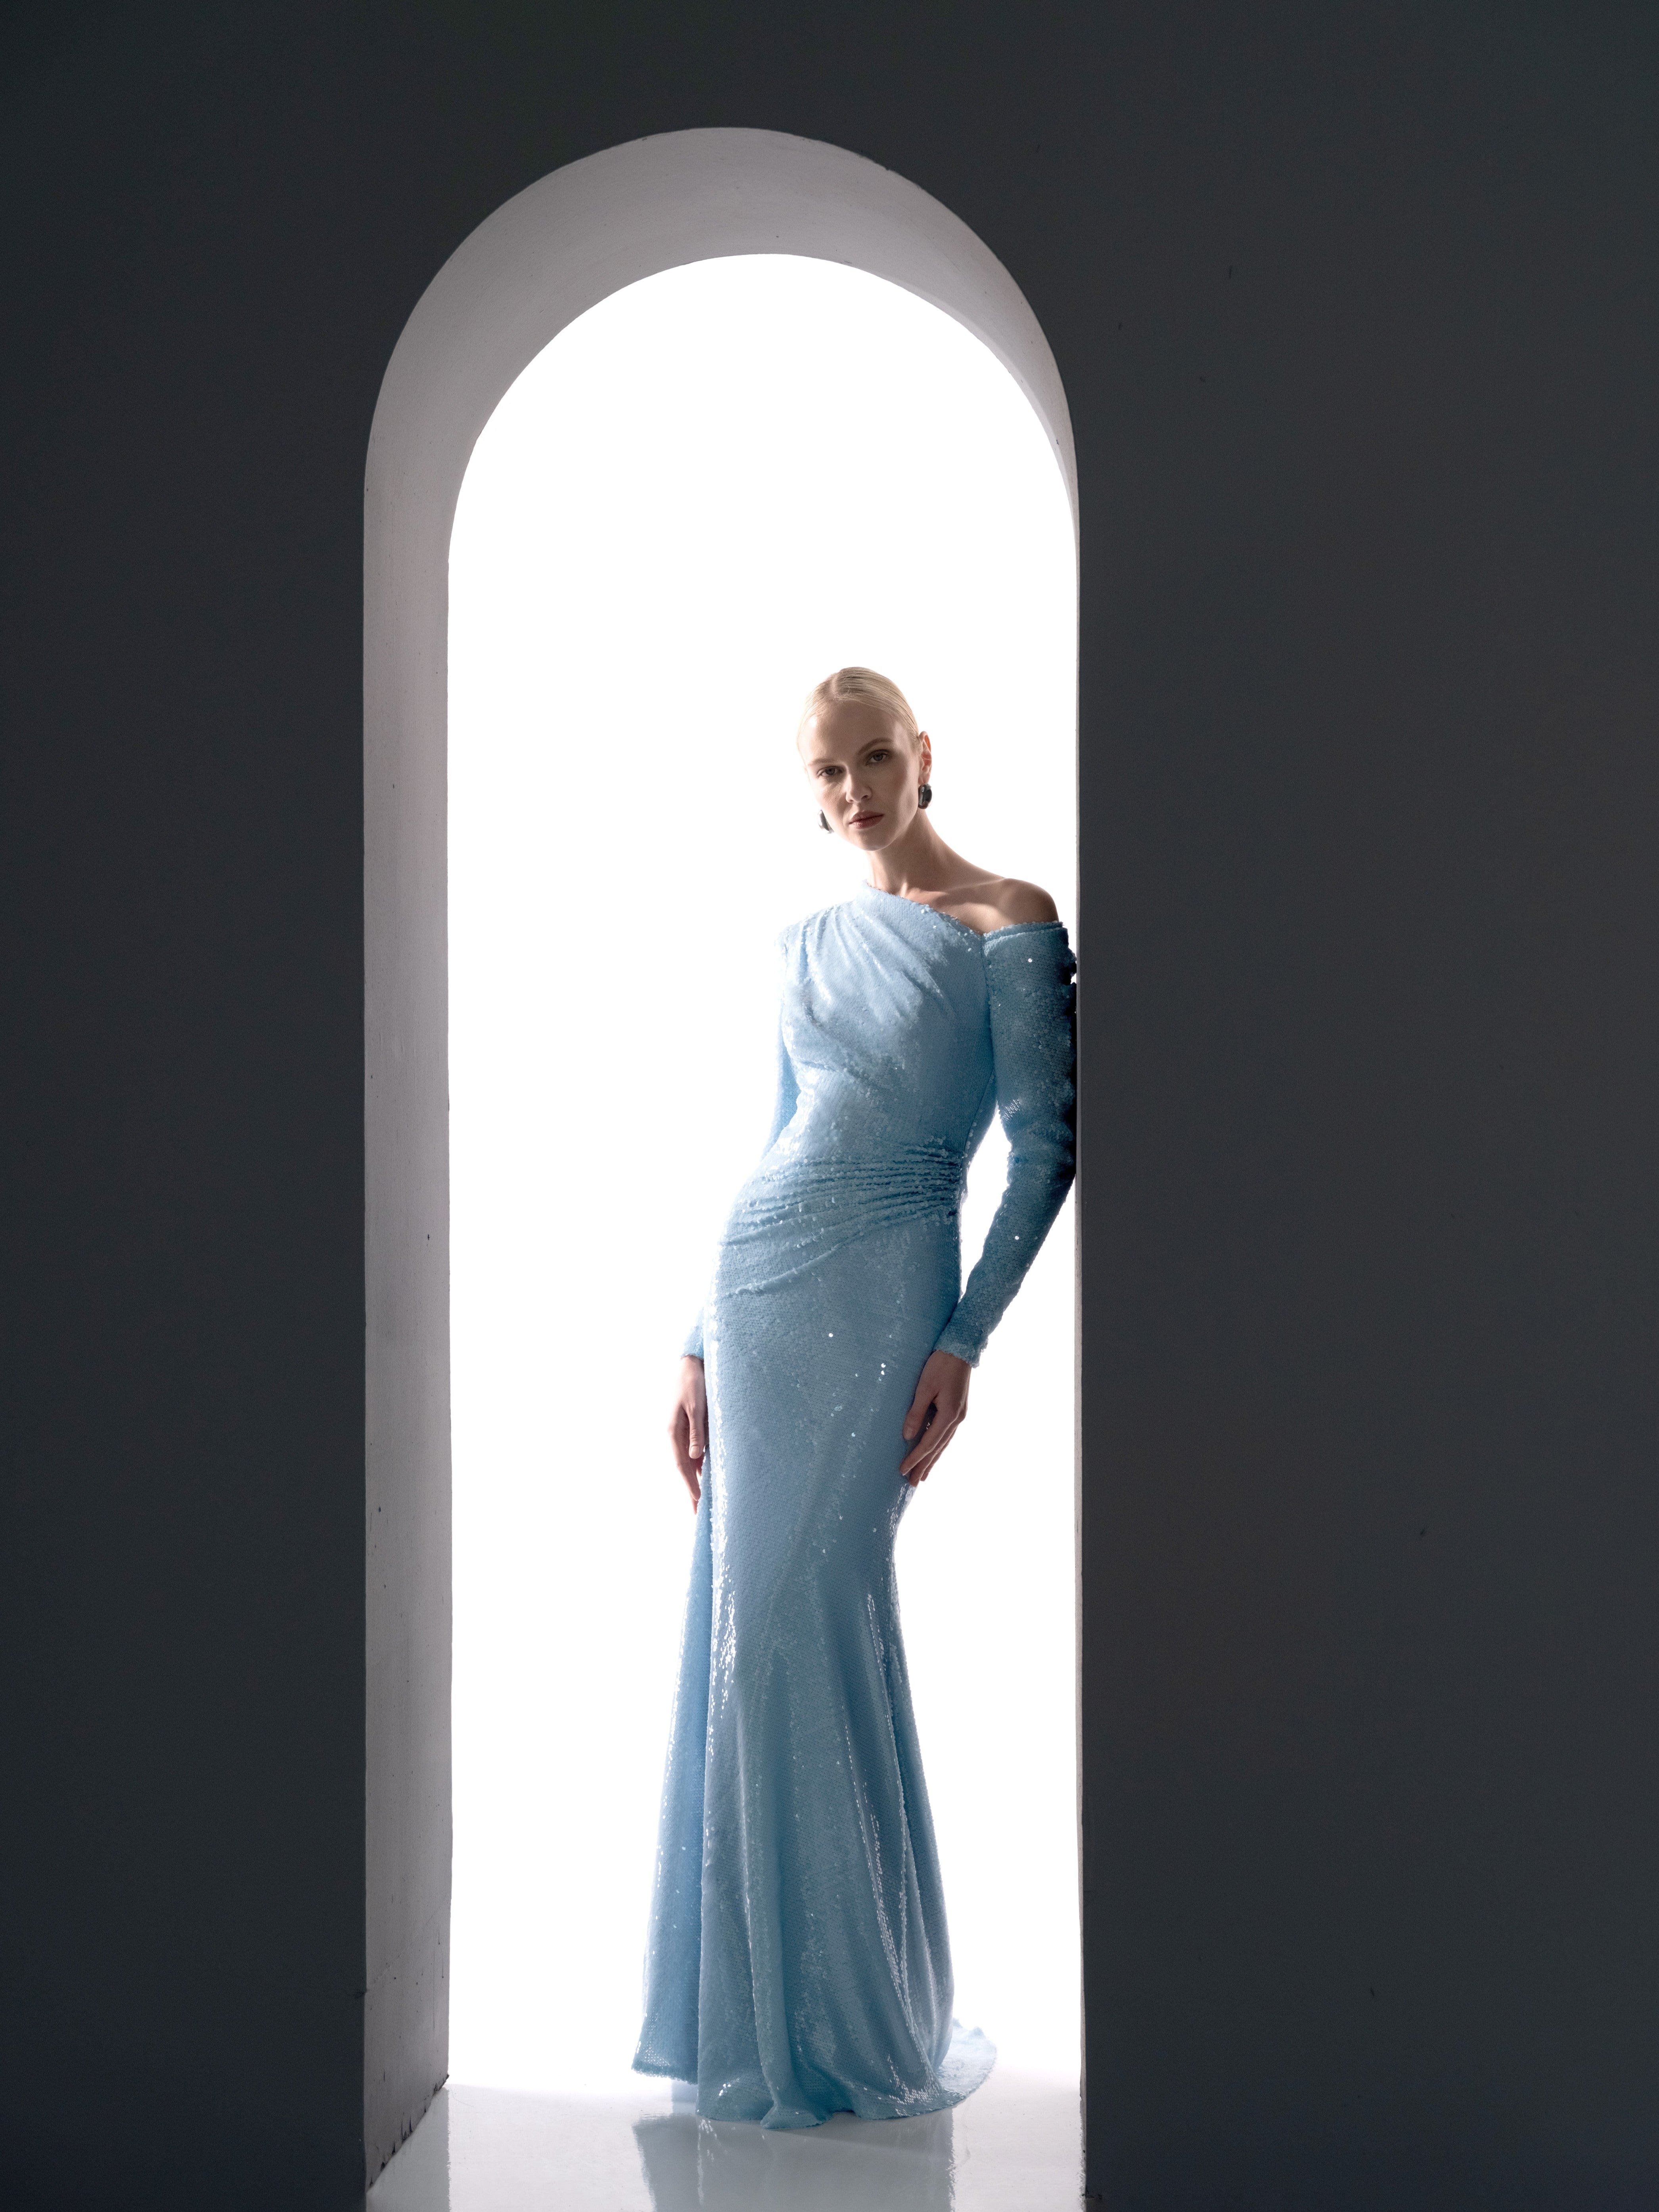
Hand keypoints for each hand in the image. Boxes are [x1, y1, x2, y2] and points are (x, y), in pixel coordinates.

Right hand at [668, 1355, 706, 1509]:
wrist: (688, 1362)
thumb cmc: (693, 1381)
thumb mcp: (696, 1405)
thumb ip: (696, 1431)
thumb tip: (694, 1457)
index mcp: (671, 1432)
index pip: (682, 1467)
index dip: (689, 1487)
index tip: (697, 1504)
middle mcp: (673, 1436)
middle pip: (682, 1470)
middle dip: (690, 1492)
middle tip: (697, 1514)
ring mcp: (680, 1434)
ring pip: (687, 1464)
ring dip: (693, 1483)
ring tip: (700, 1503)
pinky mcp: (688, 1429)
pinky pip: (693, 1453)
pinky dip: (698, 1468)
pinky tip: (704, 1479)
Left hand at [899, 1349, 970, 1486]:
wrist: (960, 1349)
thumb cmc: (940, 1365)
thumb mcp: (924, 1387)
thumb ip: (916, 1412)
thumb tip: (908, 1436)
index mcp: (949, 1415)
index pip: (928, 1443)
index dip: (915, 1458)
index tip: (903, 1471)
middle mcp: (957, 1419)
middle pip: (938, 1448)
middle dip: (925, 1466)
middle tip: (914, 1483)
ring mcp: (959, 1415)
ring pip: (944, 1443)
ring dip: (933, 1459)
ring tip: (923, 1475)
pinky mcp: (958, 1409)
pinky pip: (946, 1434)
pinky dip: (938, 1446)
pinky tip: (934, 1451)